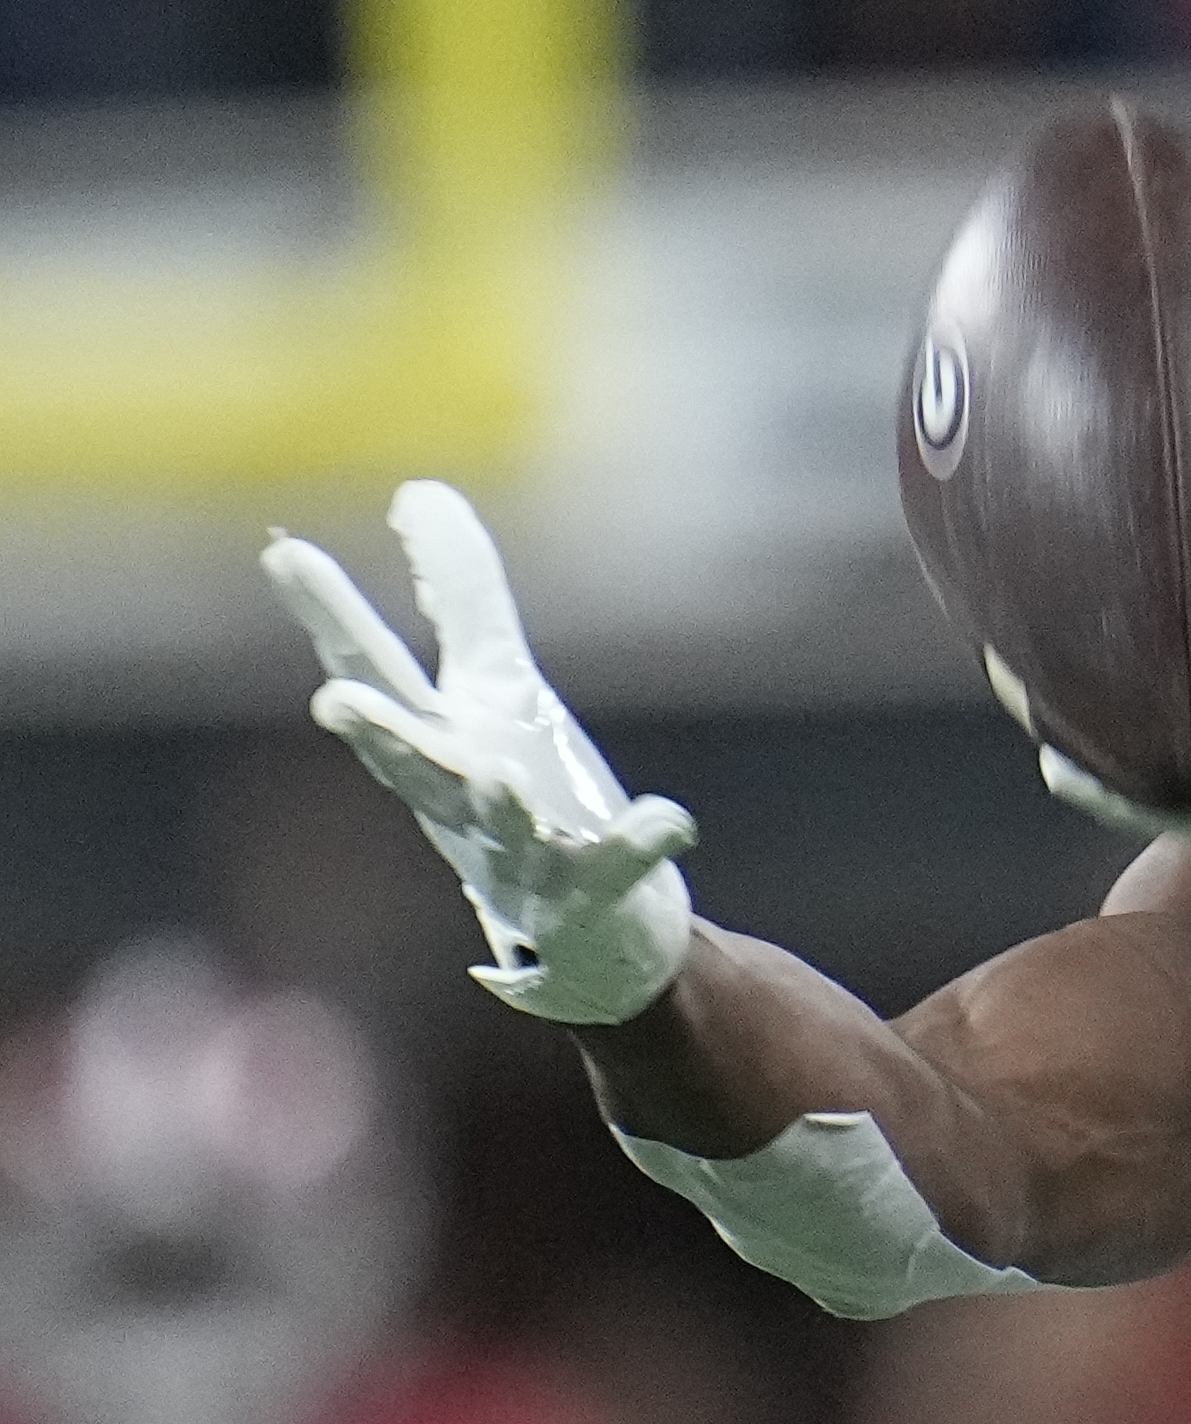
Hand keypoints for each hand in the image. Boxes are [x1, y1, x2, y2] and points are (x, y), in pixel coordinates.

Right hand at [262, 485, 695, 1022]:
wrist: (588, 934)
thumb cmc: (521, 797)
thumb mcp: (493, 685)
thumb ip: (458, 595)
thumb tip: (420, 489)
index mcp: (438, 739)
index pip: (374, 669)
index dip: (331, 613)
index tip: (286, 553)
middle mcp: (466, 798)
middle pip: (413, 759)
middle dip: (378, 734)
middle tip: (339, 704)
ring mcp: (527, 852)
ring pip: (501, 826)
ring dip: (494, 801)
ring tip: (496, 772)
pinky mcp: (597, 890)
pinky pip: (621, 864)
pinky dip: (644, 841)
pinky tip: (671, 818)